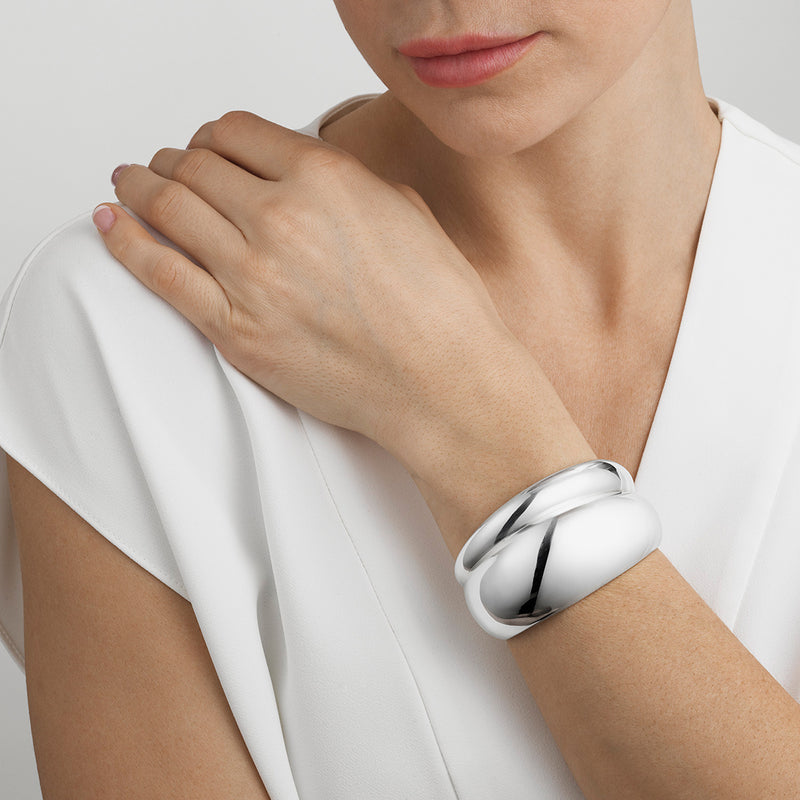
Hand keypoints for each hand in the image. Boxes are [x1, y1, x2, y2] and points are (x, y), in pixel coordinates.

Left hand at [93, 111, 526, 472]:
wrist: (443, 383)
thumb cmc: (439, 308)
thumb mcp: (406, 213)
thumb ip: (347, 184)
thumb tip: (308, 176)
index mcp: (327, 179)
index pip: (238, 131)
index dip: (214, 135)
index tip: (206, 146)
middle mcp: (282, 217)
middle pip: (194, 166)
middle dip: (172, 160)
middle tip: (162, 167)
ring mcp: (252, 276)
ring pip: (167, 208)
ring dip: (138, 188)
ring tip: (127, 185)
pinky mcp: (236, 331)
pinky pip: (160, 273)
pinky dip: (125, 242)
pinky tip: (110, 224)